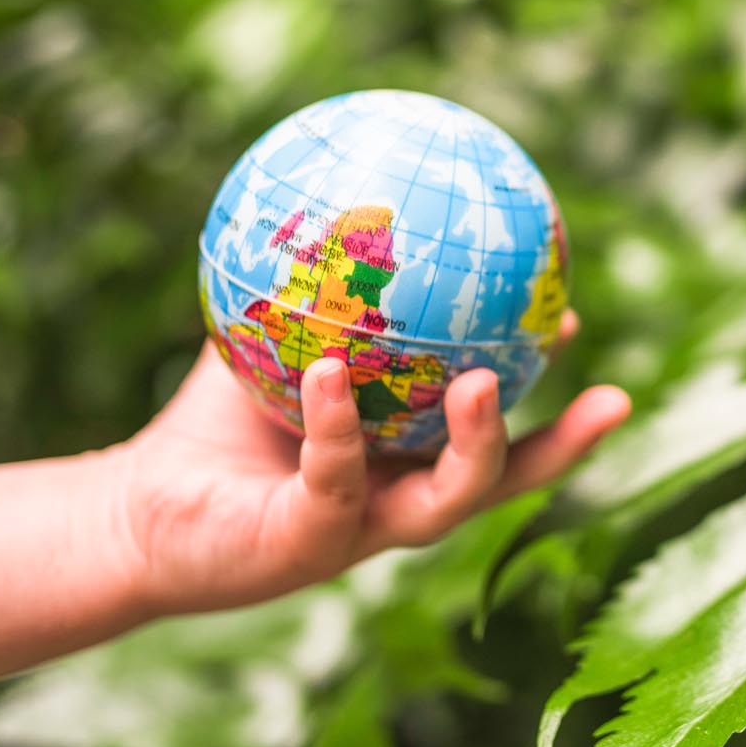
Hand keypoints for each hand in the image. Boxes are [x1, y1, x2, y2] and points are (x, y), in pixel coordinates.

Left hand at [108, 311, 629, 618]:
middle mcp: (399, 505)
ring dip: (477, 446)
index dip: (559, 398)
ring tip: (485, 381)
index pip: (506, 438)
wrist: (133, 513)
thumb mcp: (274, 347)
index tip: (584, 325)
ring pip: (444, 503)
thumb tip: (355, 198)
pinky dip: (336, 426)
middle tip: (611, 395)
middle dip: (564, 447)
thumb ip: (319, 294)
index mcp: (410, 465)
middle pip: (505, 483)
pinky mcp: (301, 548)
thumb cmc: (215, 425)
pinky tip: (335, 372)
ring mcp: (358, 533)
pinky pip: (331, 480)